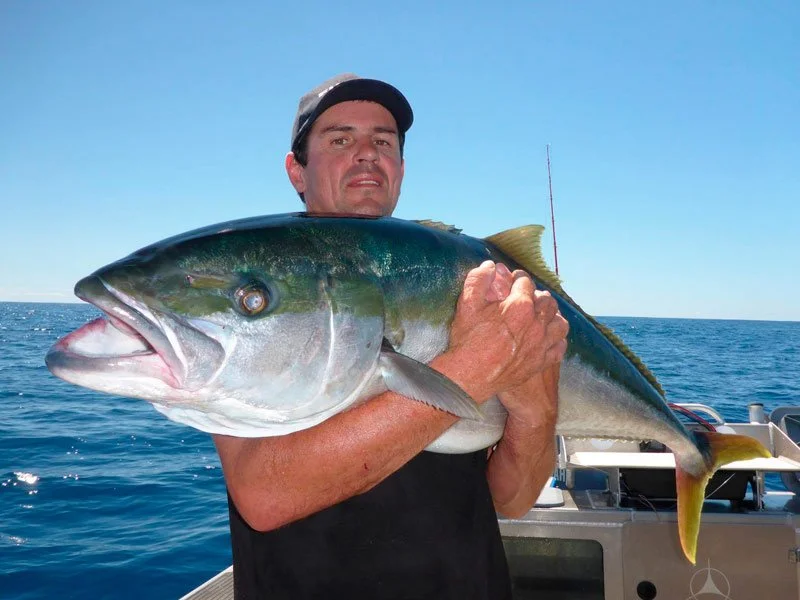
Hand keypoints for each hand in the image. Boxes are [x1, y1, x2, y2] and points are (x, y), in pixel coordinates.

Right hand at [445, 261, 568, 402]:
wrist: (469, 376)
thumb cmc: (467, 340)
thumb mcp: (466, 305)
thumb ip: (478, 280)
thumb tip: (490, 266)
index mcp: (520, 305)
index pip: (526, 282)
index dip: (518, 278)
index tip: (513, 280)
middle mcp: (536, 323)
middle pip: (547, 301)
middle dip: (537, 295)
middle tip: (526, 297)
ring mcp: (541, 344)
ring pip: (559, 323)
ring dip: (552, 316)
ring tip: (541, 316)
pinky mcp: (541, 362)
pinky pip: (559, 347)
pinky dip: (556, 340)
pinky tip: (546, 338)